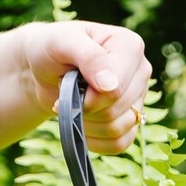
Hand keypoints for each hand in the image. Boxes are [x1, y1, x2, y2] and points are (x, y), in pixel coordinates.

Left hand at [18, 21, 151, 153]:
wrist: (44, 69)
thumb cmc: (52, 48)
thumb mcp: (63, 42)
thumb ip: (88, 57)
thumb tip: (110, 85)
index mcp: (130, 47)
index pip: (117, 89)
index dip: (90, 98)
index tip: (70, 87)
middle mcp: (140, 72)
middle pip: (117, 111)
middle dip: (87, 109)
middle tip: (70, 93)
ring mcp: (138, 98)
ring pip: (118, 130)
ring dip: (88, 124)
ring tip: (75, 105)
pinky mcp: (131, 121)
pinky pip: (119, 144)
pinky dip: (96, 141)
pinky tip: (82, 125)